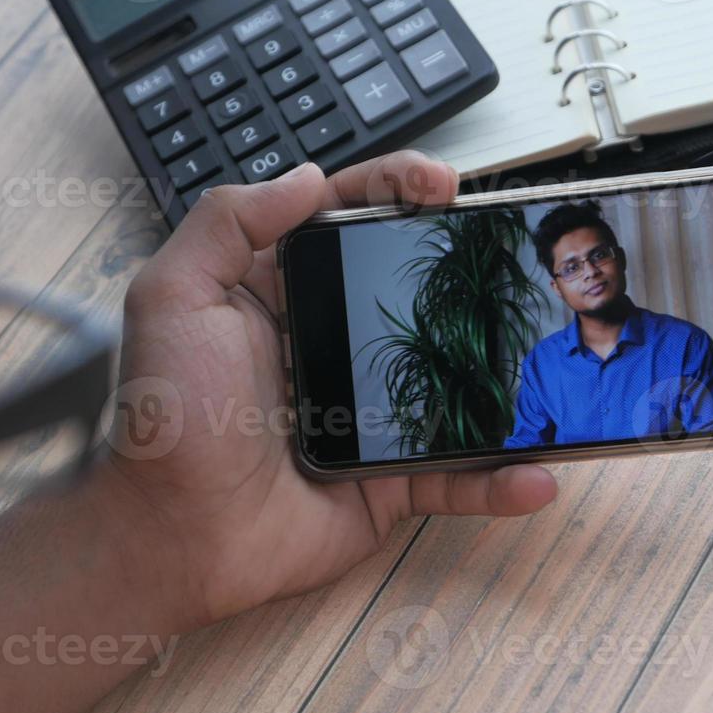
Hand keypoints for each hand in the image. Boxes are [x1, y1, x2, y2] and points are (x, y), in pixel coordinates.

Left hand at [105, 154, 557, 628]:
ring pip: (452, 379)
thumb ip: (226, 223)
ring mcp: (367, 412)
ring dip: (504, 368)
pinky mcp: (387, 480)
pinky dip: (498, 482)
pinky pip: (454, 477)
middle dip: (465, 263)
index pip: (347, 221)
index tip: (440, 184)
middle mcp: (329, 344)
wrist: (173, 536)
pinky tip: (537, 474)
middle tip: (508, 247)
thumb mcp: (171, 298)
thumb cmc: (165, 421)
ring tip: (547, 347)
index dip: (396, 191)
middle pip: (411, 287)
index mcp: (280, 294)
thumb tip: (307, 176)